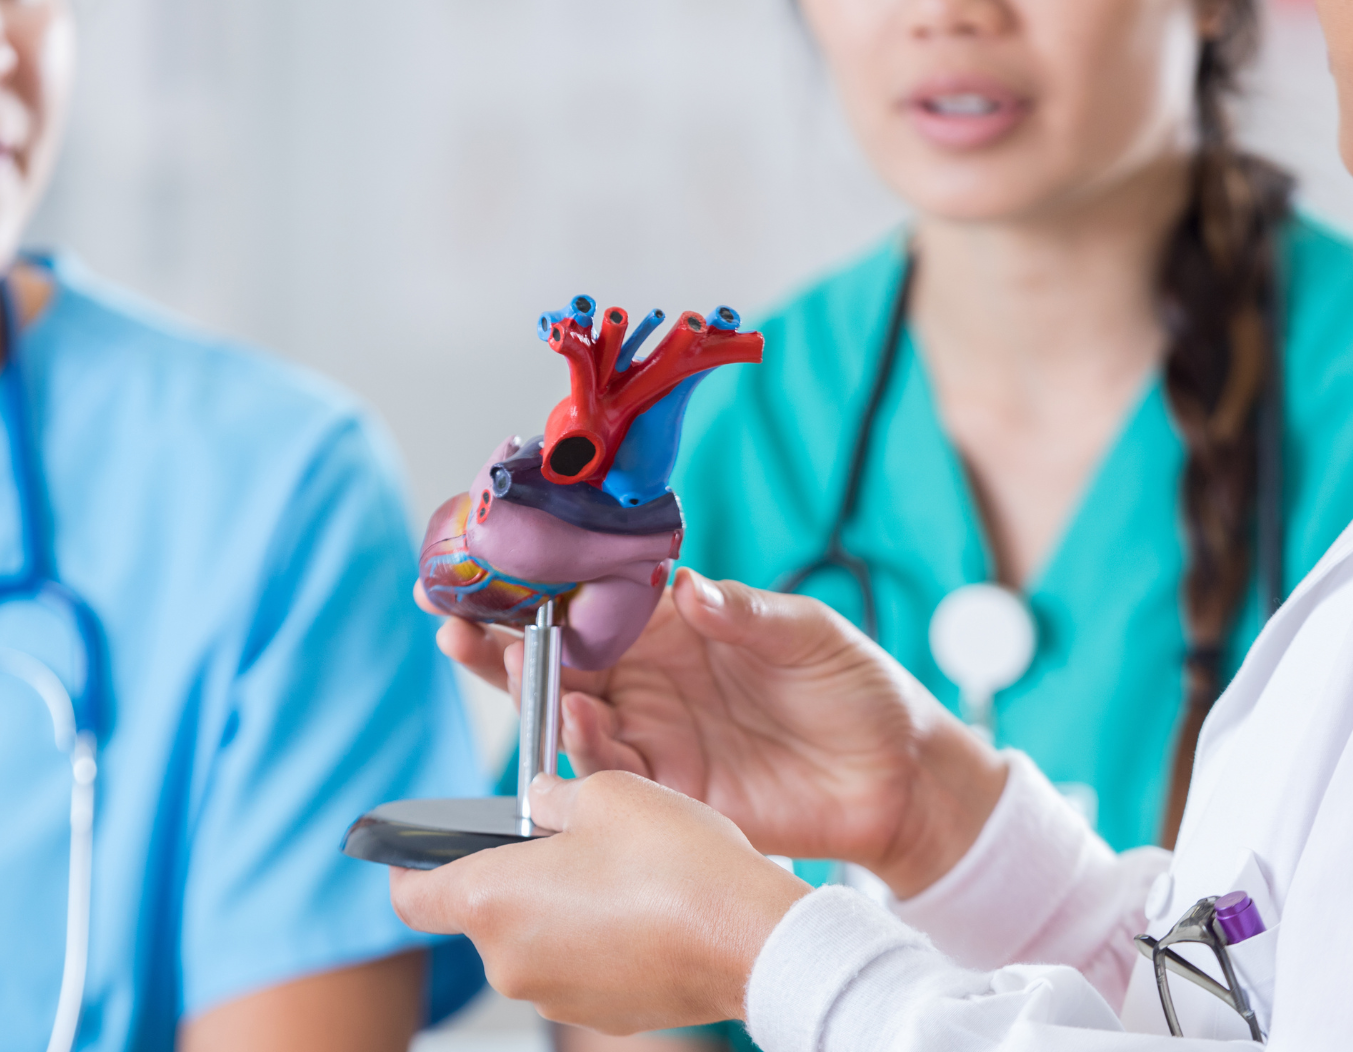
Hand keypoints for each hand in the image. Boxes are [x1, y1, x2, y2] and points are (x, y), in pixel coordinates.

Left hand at [389, 771, 810, 1034]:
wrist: (751, 939)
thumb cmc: (674, 864)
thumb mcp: (604, 793)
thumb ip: (553, 796)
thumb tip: (544, 801)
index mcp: (491, 902)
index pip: (411, 897)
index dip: (407, 868)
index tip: (416, 851)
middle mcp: (511, 962)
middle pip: (484, 915)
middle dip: (515, 876)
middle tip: (569, 839)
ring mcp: (558, 996)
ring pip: (536, 941)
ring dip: (560, 908)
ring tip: (620, 872)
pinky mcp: (605, 1015)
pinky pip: (581, 967)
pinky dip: (597, 939)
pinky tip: (644, 909)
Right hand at [423, 570, 1005, 897]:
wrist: (899, 779)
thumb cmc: (858, 689)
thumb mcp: (808, 634)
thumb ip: (746, 613)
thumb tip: (687, 587)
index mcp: (676, 622)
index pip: (593, 596)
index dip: (541, 581)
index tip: (491, 562)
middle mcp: (651, 675)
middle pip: (556, 656)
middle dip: (499, 638)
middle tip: (453, 617)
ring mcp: (655, 732)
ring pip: (566, 711)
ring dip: (526, 689)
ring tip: (499, 659)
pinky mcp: (668, 790)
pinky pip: (608, 773)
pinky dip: (581, 750)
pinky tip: (572, 721)